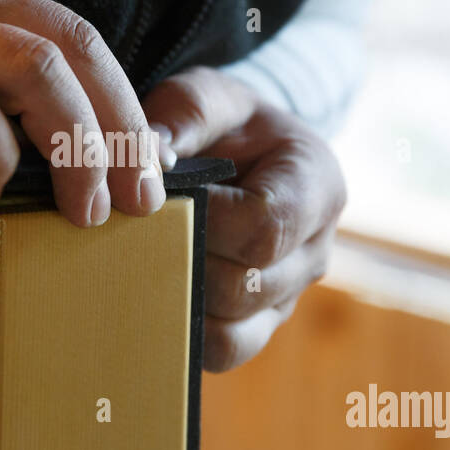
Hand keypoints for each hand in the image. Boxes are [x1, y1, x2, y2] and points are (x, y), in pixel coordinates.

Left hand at [144, 66, 345, 371]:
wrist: (244, 154)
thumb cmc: (227, 124)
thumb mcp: (211, 96)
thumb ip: (185, 113)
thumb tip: (150, 156)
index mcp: (316, 186)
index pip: (265, 226)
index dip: (205, 220)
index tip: (161, 198)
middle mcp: (314, 250)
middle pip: (247, 285)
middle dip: (182, 261)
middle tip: (134, 237)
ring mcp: (288, 295)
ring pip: (234, 331)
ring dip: (177, 302)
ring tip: (138, 267)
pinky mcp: (259, 325)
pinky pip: (222, 353)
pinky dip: (182, 334)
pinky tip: (150, 298)